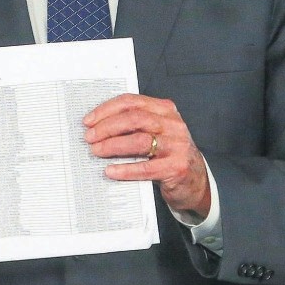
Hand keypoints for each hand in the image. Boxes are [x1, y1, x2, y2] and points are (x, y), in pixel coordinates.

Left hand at [83, 93, 210, 216]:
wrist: (195, 182)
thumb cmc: (169, 155)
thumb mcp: (157, 133)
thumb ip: (135, 126)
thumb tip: (98, 127)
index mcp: (165, 110)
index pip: (132, 102)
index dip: (107, 110)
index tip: (89, 120)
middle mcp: (173, 125)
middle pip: (135, 119)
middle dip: (107, 127)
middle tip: (90, 137)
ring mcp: (177, 146)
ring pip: (140, 141)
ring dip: (113, 145)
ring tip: (96, 151)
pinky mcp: (177, 167)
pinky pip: (147, 167)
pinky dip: (126, 169)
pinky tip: (111, 171)